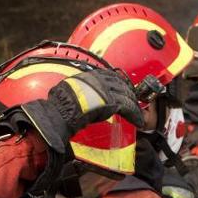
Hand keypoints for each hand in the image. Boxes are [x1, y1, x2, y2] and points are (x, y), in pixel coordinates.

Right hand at [0, 68, 142, 154]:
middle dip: (129, 94)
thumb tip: (81, 95)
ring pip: (126, 95)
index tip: (123, 90)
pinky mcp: (112, 102)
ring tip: (138, 114)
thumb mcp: (69, 92)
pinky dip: (135, 115)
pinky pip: (128, 107)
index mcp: (88, 76)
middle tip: (134, 103)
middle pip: (120, 84)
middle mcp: (99, 80)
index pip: (109, 76)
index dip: (118, 84)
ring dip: (134, 105)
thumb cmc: (59, 107)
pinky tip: (139, 121)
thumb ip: (79, 90)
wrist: (59, 114)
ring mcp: (106, 90)